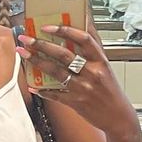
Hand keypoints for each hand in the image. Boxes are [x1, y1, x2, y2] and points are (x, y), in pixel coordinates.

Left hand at [15, 24, 137, 137]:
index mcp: (101, 61)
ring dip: (37, 61)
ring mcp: (83, 88)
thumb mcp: (106, 66)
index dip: (65, 30)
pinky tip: (33, 85)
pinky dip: (42, 90)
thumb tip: (85, 24)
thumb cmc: (110, 90)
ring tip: (24, 54)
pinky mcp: (75, 103)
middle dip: (42, 45)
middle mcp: (92, 73)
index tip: (48, 26)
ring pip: (56, 72)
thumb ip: (93, 49)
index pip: (83, 39)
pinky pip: (55, 95)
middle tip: (27, 39)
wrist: (118, 116)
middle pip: (64, 54)